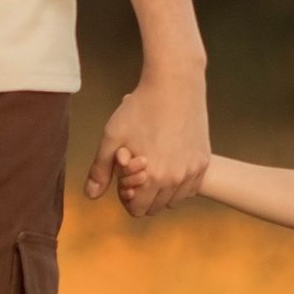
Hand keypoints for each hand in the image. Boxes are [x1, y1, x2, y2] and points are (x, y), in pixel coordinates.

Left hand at [85, 68, 209, 215]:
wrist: (175, 83)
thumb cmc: (140, 108)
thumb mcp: (112, 136)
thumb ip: (100, 170)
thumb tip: (90, 196)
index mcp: (152, 177)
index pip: (137, 210)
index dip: (126, 196)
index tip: (125, 175)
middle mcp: (175, 179)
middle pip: (155, 208)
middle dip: (143, 194)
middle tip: (138, 168)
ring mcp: (192, 170)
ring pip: (174, 201)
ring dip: (162, 191)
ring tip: (154, 164)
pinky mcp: (203, 161)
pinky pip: (190, 189)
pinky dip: (179, 184)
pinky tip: (170, 162)